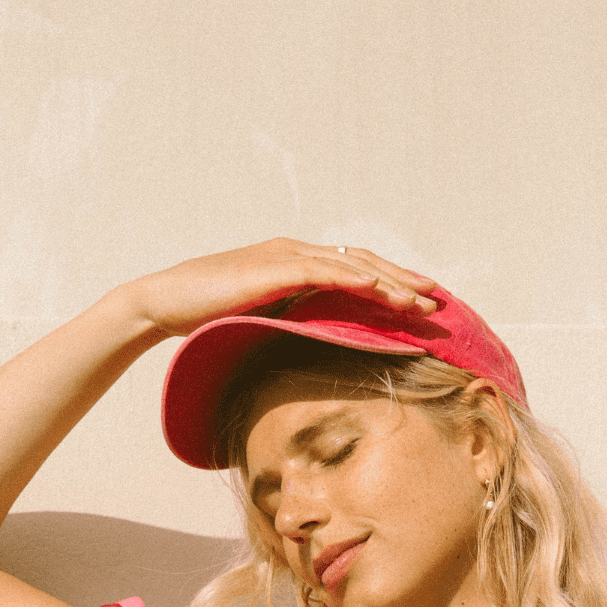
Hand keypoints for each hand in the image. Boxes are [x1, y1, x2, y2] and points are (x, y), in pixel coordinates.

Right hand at [126, 237, 439, 339]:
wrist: (168, 302)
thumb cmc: (208, 320)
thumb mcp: (260, 325)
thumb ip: (289, 328)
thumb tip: (313, 354)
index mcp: (295, 265)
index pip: (353, 271)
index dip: (388, 285)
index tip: (419, 304)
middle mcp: (297, 253)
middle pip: (364, 264)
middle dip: (403, 281)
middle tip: (439, 301)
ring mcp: (289, 255)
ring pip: (354, 266)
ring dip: (393, 283)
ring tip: (424, 301)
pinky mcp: (278, 266)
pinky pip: (331, 272)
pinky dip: (362, 282)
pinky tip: (388, 295)